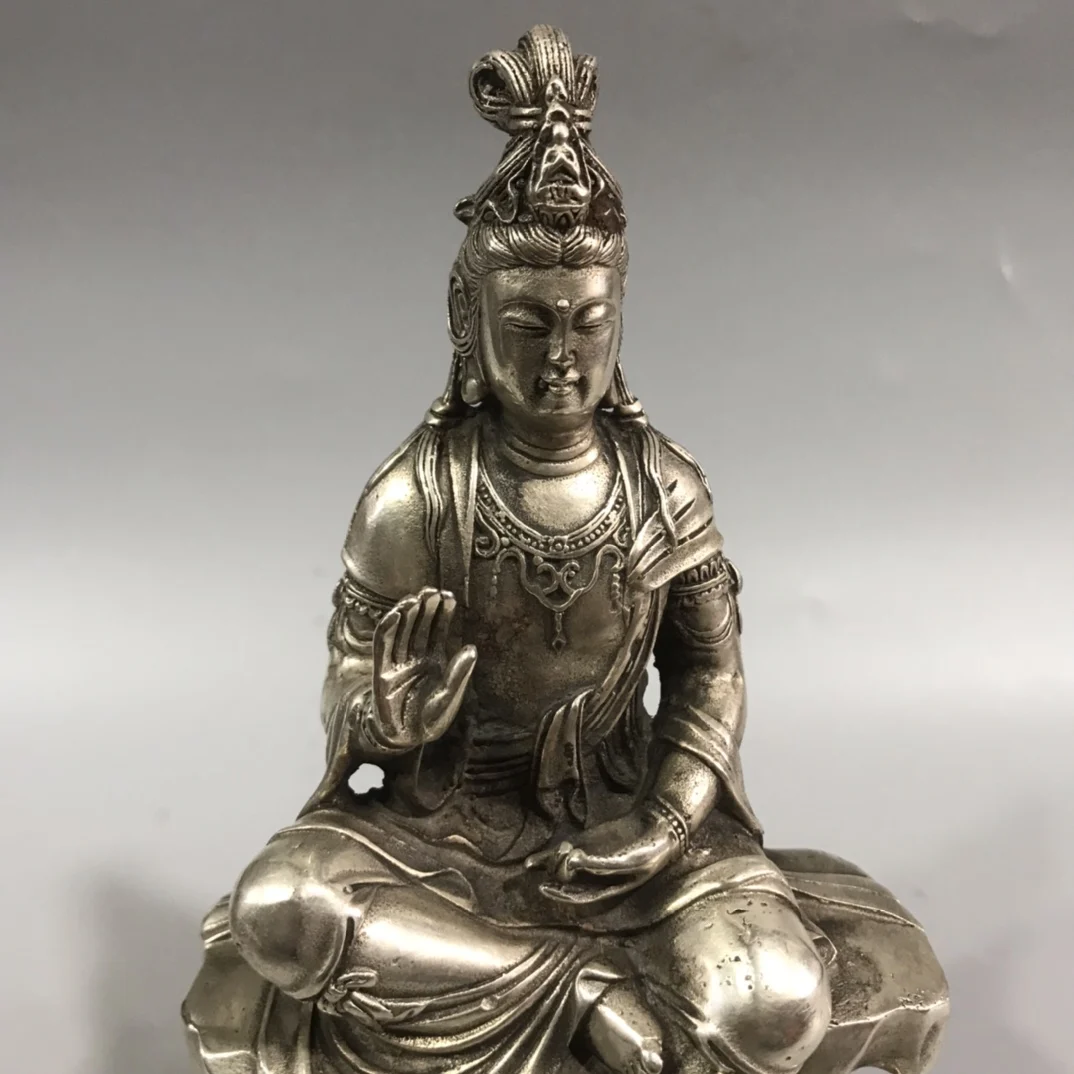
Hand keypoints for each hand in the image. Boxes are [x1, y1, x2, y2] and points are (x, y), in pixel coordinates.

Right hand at [366, 587, 476, 752]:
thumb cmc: (428, 721)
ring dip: (407, 614)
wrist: (405, 740)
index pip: (437, 631)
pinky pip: (383, 646)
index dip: (443, 614)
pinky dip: (388, 629)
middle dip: (426, 608)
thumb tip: (472, 647)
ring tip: (416, 597)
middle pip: (419, 627)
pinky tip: (396, 614)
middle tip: (433, 591)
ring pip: (401, 632)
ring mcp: (398, 663)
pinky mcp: (382, 672)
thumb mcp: (449, 697)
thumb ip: (459, 674)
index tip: (449, 597)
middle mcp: (414, 658)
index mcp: (433, 661)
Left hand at [525, 807, 681, 904]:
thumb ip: (599, 863)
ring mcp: (588, 859)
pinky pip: (562, 853)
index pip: (577, 896)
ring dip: (554, 859)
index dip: (559, 894)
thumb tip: (571, 859)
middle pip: (566, 880)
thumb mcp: (626, 860)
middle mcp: (594, 877)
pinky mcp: (586, 843)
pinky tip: (530, 863)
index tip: (544, 887)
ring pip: (560, 867)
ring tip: (564, 846)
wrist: (657, 827)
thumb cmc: (647, 851)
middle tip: (565, 851)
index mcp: (607, 888)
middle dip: (558, 869)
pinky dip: (545, 857)